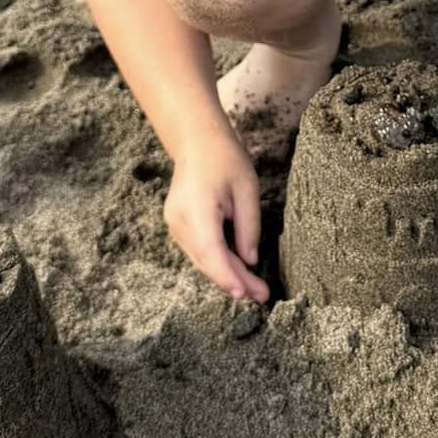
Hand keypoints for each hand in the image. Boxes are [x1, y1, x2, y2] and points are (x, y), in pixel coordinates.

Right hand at [163, 131, 267, 302]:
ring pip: (202, 258)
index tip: (244, 294)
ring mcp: (175, 224)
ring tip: (256, 288)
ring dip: (227, 274)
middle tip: (262, 295)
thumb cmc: (225, 160)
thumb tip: (249, 261)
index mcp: (196, 208)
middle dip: (234, 280)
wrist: (197, 142)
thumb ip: (248, 226)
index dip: (227, 276)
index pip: (210, 251)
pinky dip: (218, 261)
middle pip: (207, 260)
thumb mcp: (247, 189)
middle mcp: (179, 219)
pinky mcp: (178, 226)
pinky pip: (199, 250)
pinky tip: (238, 270)